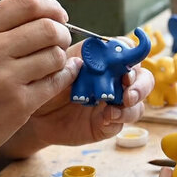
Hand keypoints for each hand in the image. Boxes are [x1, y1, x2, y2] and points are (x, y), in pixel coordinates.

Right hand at [0, 0, 79, 175]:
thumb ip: (1, 30)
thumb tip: (46, 17)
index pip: (27, 2)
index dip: (52, 7)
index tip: (59, 17)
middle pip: (48, 28)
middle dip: (63, 33)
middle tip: (61, 41)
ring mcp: (6, 78)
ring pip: (56, 55)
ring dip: (63, 57)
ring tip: (55, 62)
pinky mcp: (20, 103)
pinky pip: (57, 81)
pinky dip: (67, 75)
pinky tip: (65, 74)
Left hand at [1, 41, 154, 156]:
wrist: (33, 113)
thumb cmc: (45, 83)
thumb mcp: (56, 67)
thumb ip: (71, 62)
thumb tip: (84, 61)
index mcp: (105, 60)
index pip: (129, 53)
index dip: (134, 58)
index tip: (126, 68)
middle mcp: (115, 80)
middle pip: (143, 79)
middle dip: (140, 86)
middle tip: (128, 94)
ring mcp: (114, 103)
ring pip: (138, 104)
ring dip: (131, 107)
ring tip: (113, 111)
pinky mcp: (108, 124)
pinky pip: (121, 123)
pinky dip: (118, 120)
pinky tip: (106, 118)